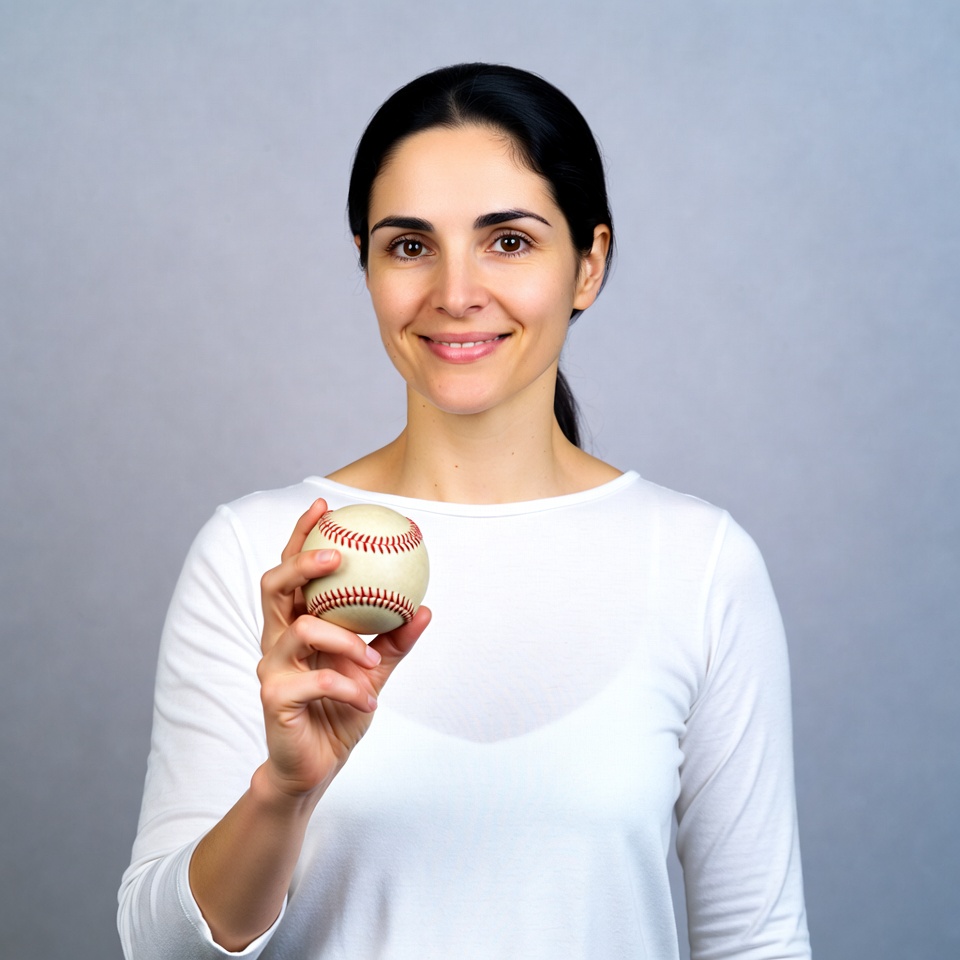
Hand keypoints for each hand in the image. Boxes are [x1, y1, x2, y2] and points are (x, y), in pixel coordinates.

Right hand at [257, 498, 429, 799]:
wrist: (316, 765)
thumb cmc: (339, 711)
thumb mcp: (373, 672)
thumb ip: (394, 641)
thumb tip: (426, 608)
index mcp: (296, 625)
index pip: (291, 571)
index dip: (301, 535)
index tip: (325, 506)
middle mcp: (276, 640)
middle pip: (274, 587)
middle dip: (301, 564)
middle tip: (334, 556)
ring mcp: (271, 668)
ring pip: (301, 631)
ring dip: (344, 641)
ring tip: (371, 659)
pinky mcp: (274, 698)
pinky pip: (315, 681)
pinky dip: (348, 687)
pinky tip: (368, 701)